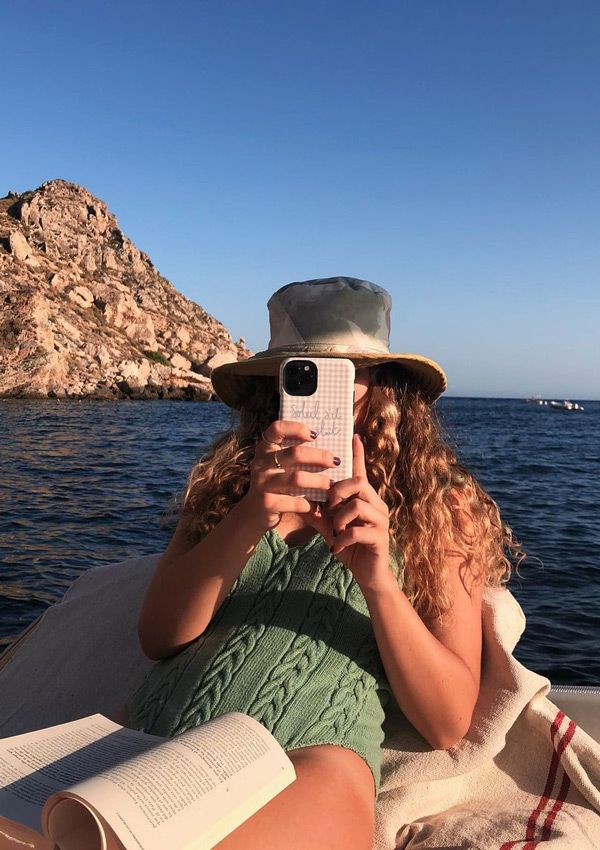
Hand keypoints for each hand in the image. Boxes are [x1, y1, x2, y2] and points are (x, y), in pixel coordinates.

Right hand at [240, 419, 339, 532]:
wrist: (254, 514)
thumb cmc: (277, 484)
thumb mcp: (280, 466)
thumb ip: (296, 454)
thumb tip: (329, 444)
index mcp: (265, 448)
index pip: (277, 429)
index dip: (297, 428)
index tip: (315, 435)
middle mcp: (261, 463)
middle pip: (294, 453)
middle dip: (319, 456)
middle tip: (335, 462)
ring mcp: (261, 483)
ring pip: (296, 478)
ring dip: (318, 481)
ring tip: (330, 484)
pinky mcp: (266, 503)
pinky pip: (295, 502)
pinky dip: (309, 504)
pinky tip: (316, 506)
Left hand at [304, 433, 391, 592]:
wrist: (368, 576)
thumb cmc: (350, 548)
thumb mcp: (330, 529)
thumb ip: (318, 514)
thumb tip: (297, 501)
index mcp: (365, 499)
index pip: (361, 471)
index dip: (357, 454)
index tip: (353, 435)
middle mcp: (376, 505)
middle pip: (359, 482)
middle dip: (338, 491)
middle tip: (328, 506)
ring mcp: (381, 521)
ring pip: (358, 505)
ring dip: (339, 518)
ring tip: (334, 531)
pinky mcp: (380, 538)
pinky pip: (359, 531)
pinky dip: (343, 539)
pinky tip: (336, 548)